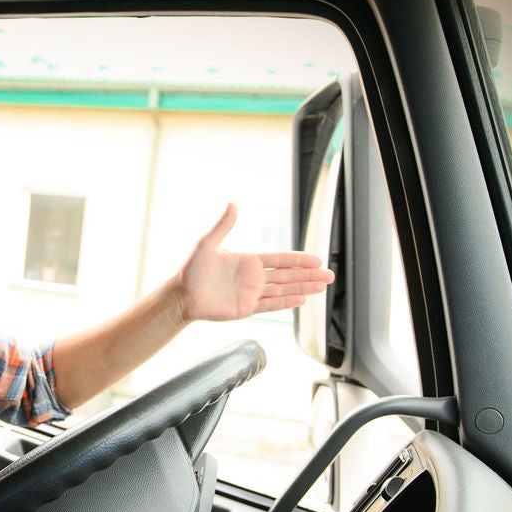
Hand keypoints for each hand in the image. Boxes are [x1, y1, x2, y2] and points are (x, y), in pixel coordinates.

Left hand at [176, 203, 332, 322]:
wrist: (181, 295)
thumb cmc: (191, 269)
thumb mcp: (207, 244)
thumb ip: (223, 225)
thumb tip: (232, 203)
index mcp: (248, 260)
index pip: (280, 259)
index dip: (299, 259)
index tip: (317, 259)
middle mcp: (253, 277)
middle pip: (288, 275)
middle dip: (309, 275)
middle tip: (330, 275)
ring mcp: (251, 293)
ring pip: (284, 290)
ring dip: (303, 288)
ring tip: (323, 287)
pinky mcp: (247, 308)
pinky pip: (271, 305)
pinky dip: (287, 303)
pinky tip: (302, 300)